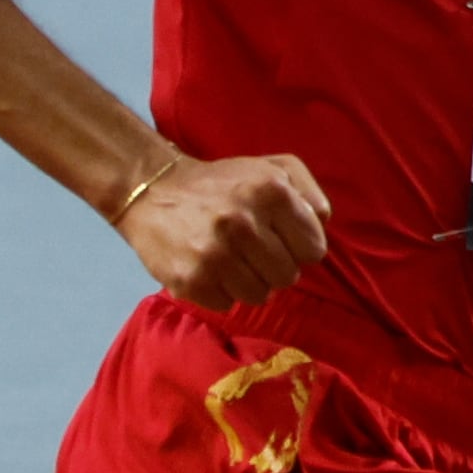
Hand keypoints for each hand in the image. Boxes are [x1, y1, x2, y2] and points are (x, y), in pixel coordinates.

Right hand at [116, 149, 326, 307]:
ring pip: (259, 295)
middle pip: (287, 276)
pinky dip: (220, 292)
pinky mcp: (190, 279)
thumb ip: (309, 192)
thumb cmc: (221, 183)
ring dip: (248, 282)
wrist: (151, 189)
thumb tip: (321, 225)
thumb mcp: (272, 168)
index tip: (278, 239)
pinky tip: (208, 269)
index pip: (313, 250)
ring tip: (229, 260)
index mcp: (270, 192)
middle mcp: (243, 223)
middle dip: (273, 266)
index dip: (298, 247)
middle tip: (251, 250)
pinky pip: (226, 304)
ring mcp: (215, 254)